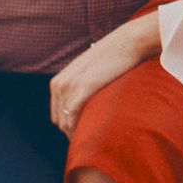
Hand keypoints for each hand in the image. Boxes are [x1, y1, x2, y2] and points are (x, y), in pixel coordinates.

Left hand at [50, 15, 160, 137]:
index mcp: (58, 82)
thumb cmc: (112, 60)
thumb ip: (82, 88)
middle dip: (72, 132)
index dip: (68, 127)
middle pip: (59, 121)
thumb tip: (88, 105)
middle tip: (91, 138)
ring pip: (64, 122)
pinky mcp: (82, 87)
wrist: (126, 43)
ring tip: (94, 138)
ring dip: (76, 133)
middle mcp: (59, 84)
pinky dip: (78, 129)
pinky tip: (91, 133)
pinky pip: (72, 117)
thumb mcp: (89, 75)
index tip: (85, 134)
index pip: (57, 115)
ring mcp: (69, 85)